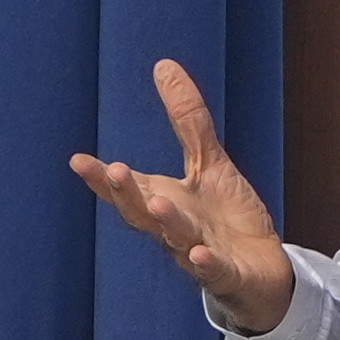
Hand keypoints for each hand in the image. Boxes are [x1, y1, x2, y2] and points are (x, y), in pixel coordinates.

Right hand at [71, 56, 299, 334]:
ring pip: (176, 239)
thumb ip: (187, 119)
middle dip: (127, 194)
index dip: (101, 178)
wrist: (262, 270)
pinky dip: (205, 264)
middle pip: (142, 214)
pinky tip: (198, 254)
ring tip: (157, 201)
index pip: (127, 189)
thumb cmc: (227, 217)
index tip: (78, 159)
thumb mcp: (210, 162)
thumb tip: (164, 65)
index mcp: (164, 201)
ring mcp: (197, 253)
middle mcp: (173, 228)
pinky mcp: (228, 274)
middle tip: (114, 170)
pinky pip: (213, 271)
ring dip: (166, 222)